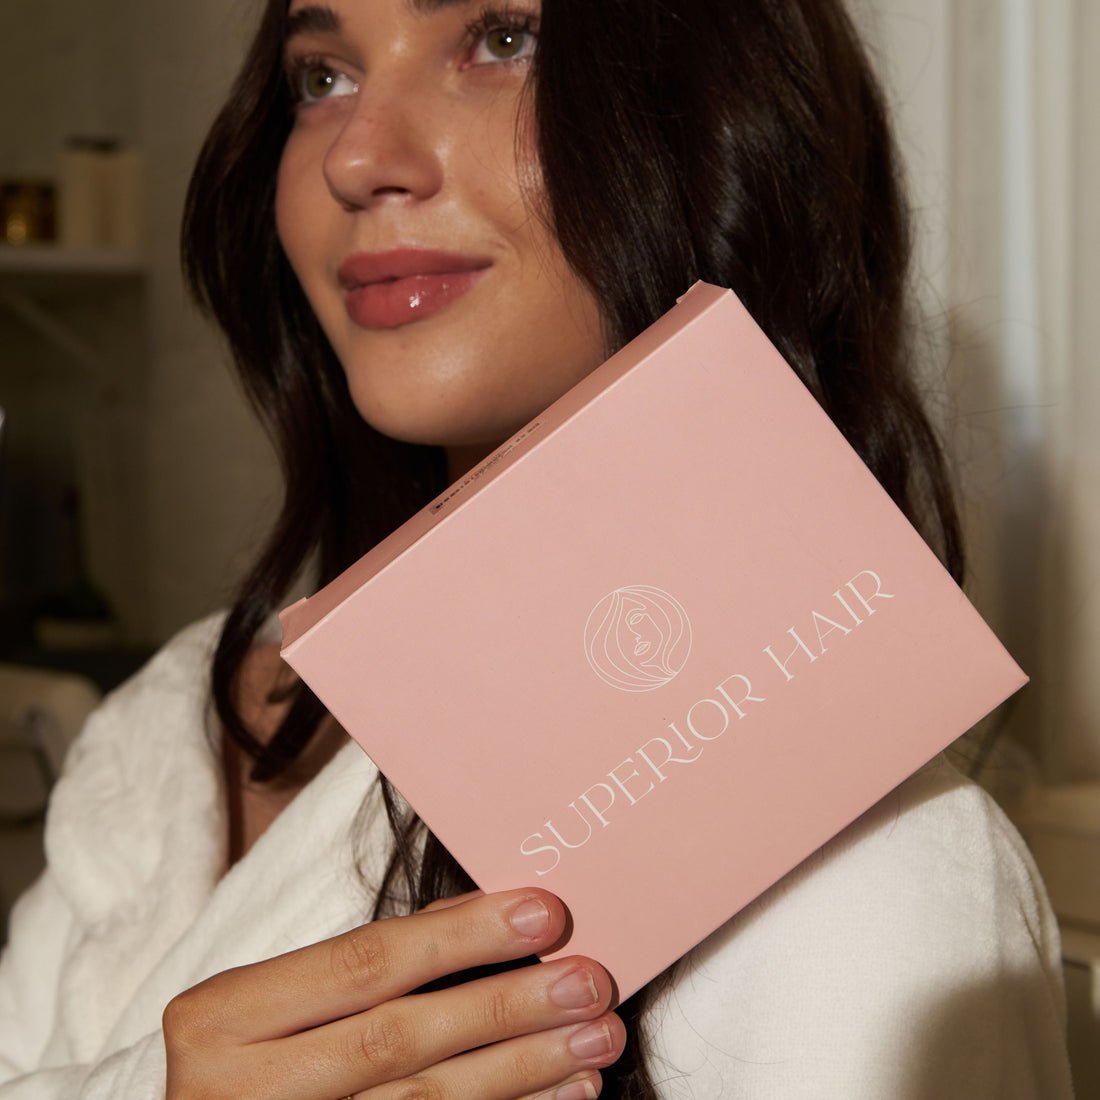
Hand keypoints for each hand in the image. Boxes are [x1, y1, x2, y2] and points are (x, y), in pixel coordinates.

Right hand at [163, 888, 624, 1099]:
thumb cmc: (250, 1056)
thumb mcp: (282, 998)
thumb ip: (372, 958)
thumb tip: (487, 914)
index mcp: (223, 1017)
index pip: (363, 963)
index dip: (460, 938)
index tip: (544, 914)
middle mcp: (238, 1091)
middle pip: (398, 1039)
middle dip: (506, 1008)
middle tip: (590, 982)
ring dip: (523, 1071)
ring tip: (594, 1040)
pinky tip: (559, 1096)